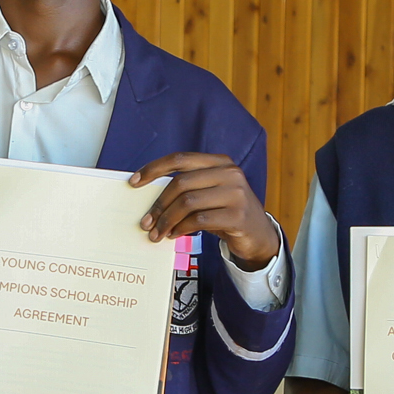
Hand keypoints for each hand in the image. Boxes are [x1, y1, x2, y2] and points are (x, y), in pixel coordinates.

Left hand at [130, 152, 278, 269]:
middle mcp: (229, 173)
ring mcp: (236, 194)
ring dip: (167, 220)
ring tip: (157, 232)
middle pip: (181, 183)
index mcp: (220, 162)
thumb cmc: (227, 212)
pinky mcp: (237, 216)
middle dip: (158, 204)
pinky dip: (181, 228)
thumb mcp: (211, 193)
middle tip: (146, 222)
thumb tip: (151, 197)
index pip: (180, 159)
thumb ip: (189, 188)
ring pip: (188, 202)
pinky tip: (175, 234)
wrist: (259, 235)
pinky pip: (199, 220)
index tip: (134, 182)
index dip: (154, 168)